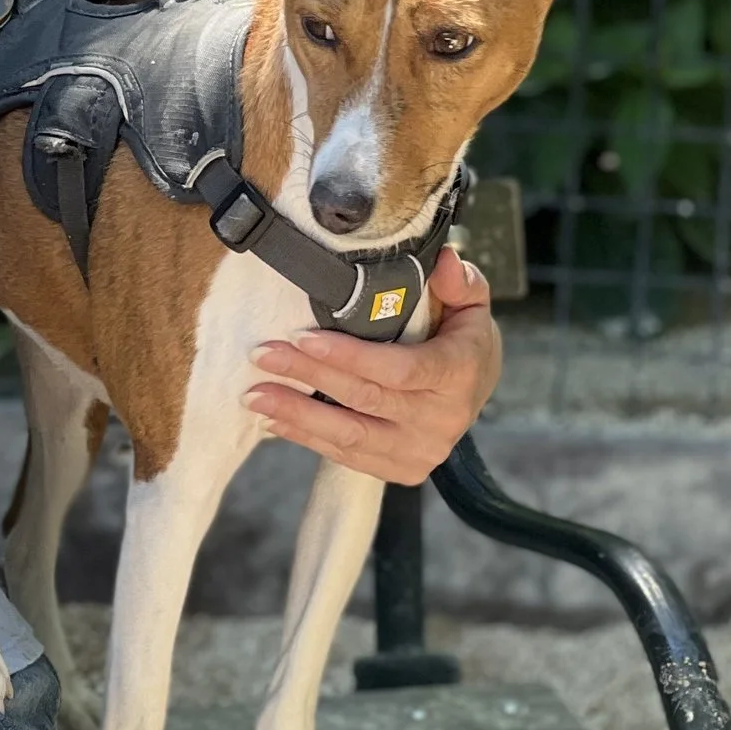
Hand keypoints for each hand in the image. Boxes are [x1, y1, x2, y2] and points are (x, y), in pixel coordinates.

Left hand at [242, 248, 502, 484]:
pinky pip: (347, 456)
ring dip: (297, 414)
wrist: (477, 392)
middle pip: (364, 399)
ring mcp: (420, 451)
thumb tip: (445, 259)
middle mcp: (441, 420)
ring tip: (253, 395)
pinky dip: (307, 438)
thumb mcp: (470, 303)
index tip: (302, 338)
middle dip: (308, 376)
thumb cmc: (462, 339)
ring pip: (350, 435)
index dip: (349, 356)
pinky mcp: (402, 470)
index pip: (399, 368)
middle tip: (262, 355)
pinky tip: (273, 420)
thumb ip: (460, 281)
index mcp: (458, 374)